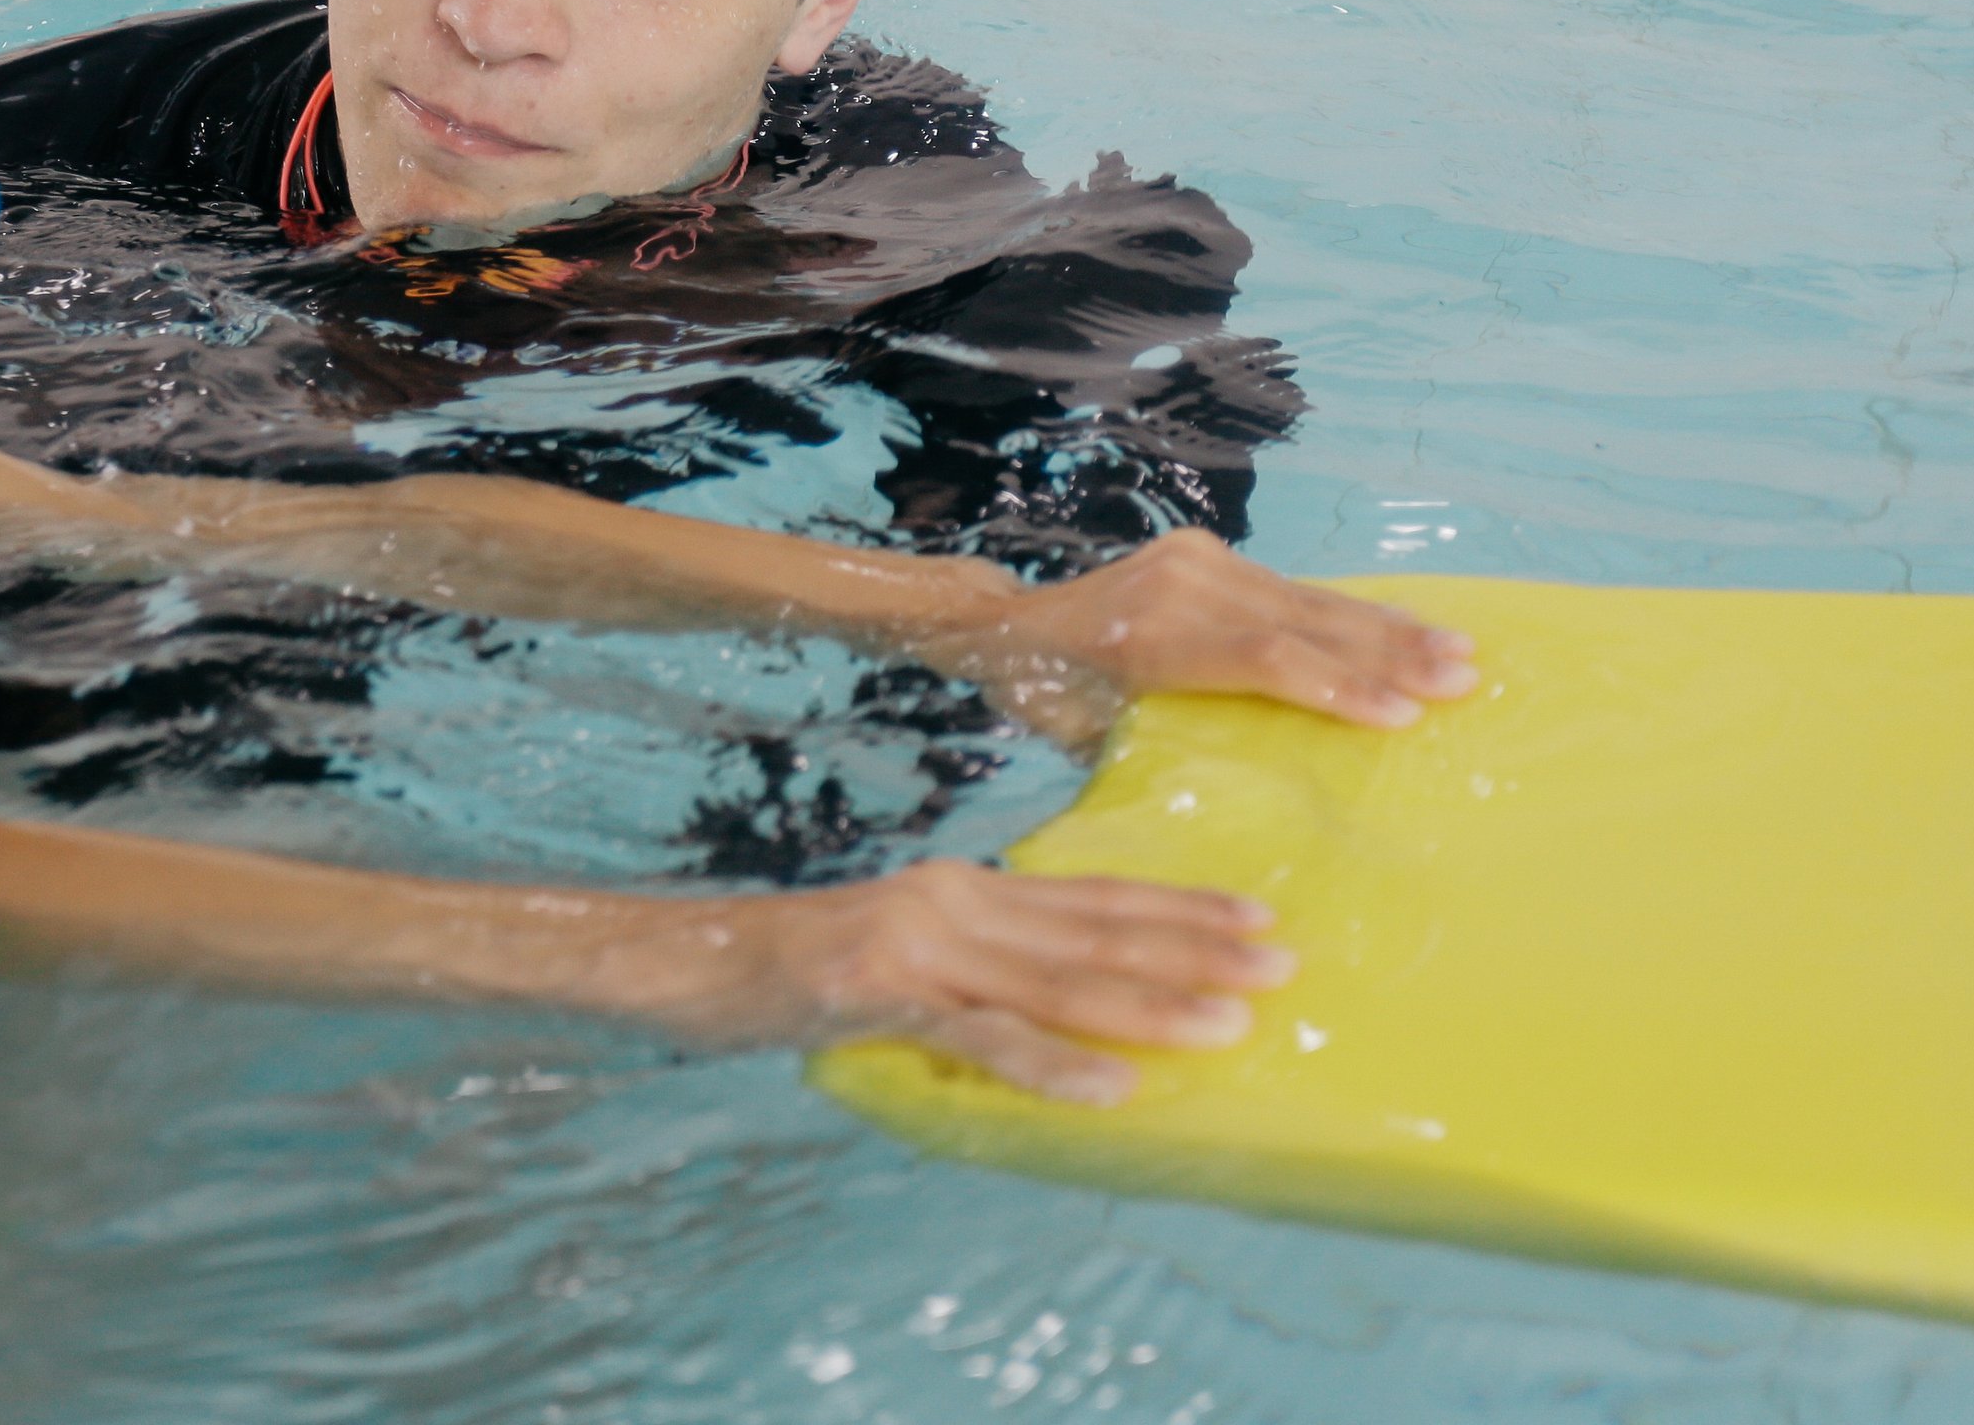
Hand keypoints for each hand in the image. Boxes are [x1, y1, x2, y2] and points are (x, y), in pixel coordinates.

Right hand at [648, 858, 1285, 1103]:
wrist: (691, 959)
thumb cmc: (799, 968)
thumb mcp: (904, 951)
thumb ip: (978, 962)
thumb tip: (1060, 991)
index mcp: (969, 889)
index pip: (1096, 896)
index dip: (1180, 908)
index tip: (1259, 918)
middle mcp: (958, 903)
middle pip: (1097, 932)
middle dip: (1194, 950)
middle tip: (1281, 964)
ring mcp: (923, 950)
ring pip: (1059, 981)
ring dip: (1150, 1004)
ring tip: (1226, 1024)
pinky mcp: (886, 999)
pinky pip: (986, 1040)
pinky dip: (1054, 1063)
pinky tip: (1113, 1084)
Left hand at [939, 530, 1476, 743]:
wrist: (1000, 624)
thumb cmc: (1042, 699)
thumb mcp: (1086, 737)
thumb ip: (1161, 748)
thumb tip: (1248, 787)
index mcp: (1145, 638)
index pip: (1260, 660)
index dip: (1334, 687)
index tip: (1400, 717)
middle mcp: (1178, 586)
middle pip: (1299, 622)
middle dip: (1387, 654)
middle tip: (1462, 679)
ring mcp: (1193, 561)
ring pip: (1305, 599)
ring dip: (1386, 630)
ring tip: (1459, 651)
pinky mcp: (1204, 555)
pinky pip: (1290, 588)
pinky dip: (1351, 614)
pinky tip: (1407, 630)